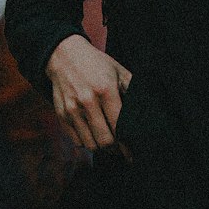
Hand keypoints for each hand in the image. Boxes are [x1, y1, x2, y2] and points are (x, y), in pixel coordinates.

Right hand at [45, 34, 133, 160]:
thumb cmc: (96, 64)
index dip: (127, 143)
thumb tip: (146, 111)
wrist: (65, 56)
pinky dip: (87, 142)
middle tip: (122, 148)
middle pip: (105, 141)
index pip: (119, 126)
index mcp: (106, 90)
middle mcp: (88, 102)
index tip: (133, 152)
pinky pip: (76, 141)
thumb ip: (132, 89)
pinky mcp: (62, 116)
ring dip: (101, 148)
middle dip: (116, 149)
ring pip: (90, 145)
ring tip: (109, 142)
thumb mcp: (118, 70)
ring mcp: (72, 110)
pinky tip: (94, 135)